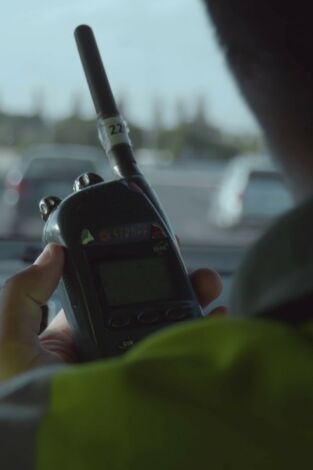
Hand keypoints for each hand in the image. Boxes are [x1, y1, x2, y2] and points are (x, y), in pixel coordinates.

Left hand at [0, 244, 225, 382]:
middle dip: (170, 280)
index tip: (150, 246)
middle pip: (146, 303)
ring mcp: (131, 364)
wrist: (52, 452)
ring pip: (168, 325)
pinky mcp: (152, 382)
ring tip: (208, 284)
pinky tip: (215, 318)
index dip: (129, 266)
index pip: (107, 290)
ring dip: (192, 301)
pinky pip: (182, 353)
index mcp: (74, 333)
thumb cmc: (21, 401)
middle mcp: (106, 346)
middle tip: (188, 265)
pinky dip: (202, 335)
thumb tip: (53, 252)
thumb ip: (24, 292)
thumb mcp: (10, 340)